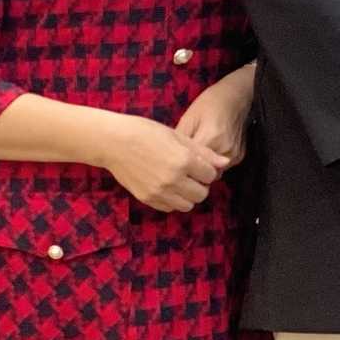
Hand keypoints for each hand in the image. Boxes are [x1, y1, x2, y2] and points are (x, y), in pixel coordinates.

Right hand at [98, 113, 227, 211]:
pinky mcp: (147, 198)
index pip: (210, 175)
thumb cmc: (147, 132)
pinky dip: (173, 200)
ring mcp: (159, 192)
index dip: (208, 170)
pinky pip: (169, 208)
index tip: (201, 165)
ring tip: (181, 181)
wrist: (114, 142)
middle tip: (193, 174)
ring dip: (189, 195)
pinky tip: (168, 186)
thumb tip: (225, 162)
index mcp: (184, 161)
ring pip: (187, 205)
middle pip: (201, 194)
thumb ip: (203, 152)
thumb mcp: (178, 136)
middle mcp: (173, 180)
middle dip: (201, 185)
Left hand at [173, 63, 254, 167]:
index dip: (180, 167)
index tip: (172, 167)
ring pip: (214, 173)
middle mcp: (225, 149)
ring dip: (204, 170)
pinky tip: (208, 154)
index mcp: (210, 138)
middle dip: (192, 172)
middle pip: (203, 173)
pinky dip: (214, 165)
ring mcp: (235, 154)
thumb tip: (168, 159)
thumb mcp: (189, 118)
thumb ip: (180, 141)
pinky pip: (223, 168)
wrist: (236, 96)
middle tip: (182, 166)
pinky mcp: (240, 156)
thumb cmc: (209, 103)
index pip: (191, 165)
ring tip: (195, 160)